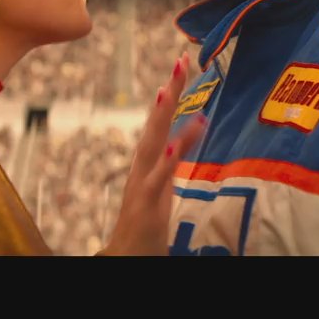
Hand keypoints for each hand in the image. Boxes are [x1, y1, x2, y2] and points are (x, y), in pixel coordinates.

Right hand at [100, 51, 207, 254]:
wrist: (126, 256)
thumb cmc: (146, 223)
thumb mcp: (164, 185)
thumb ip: (175, 157)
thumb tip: (192, 129)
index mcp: (148, 161)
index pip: (161, 120)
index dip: (171, 93)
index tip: (182, 64)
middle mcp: (142, 167)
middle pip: (156, 123)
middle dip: (168, 92)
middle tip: (179, 62)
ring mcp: (142, 184)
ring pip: (152, 144)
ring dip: (161, 117)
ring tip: (169, 89)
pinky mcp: (146, 205)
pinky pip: (157, 180)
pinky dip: (164, 161)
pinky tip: (171, 144)